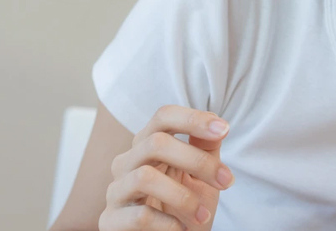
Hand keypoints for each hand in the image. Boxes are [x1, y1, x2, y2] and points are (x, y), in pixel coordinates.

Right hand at [99, 105, 233, 230]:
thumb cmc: (186, 205)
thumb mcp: (202, 175)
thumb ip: (206, 147)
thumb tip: (218, 123)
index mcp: (148, 144)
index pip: (163, 116)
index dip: (193, 118)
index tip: (224, 130)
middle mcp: (127, 162)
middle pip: (155, 143)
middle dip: (196, 160)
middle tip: (225, 181)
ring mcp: (116, 190)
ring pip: (144, 177)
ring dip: (183, 197)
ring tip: (203, 215)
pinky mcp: (109, 221)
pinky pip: (139, 216)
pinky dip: (168, 223)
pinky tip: (181, 229)